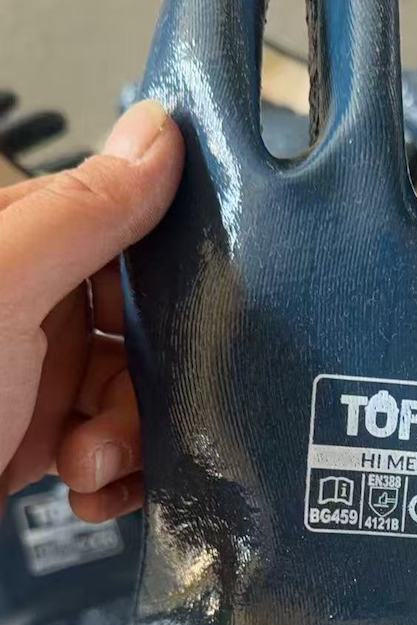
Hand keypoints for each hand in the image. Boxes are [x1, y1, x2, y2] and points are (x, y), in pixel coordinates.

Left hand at [0, 99, 183, 516]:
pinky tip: (91, 492)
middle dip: (147, 375)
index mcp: (11, 246)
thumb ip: (83, 212)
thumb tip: (159, 132)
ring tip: (88, 464)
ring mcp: (28, 378)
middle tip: (118, 410)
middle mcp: (21, 306)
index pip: (116, 225)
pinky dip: (114, 479)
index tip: (190, 306)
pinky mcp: (31, 443)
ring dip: (127, 438)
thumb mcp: (3, 287)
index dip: (161, 267)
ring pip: (130, 393)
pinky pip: (109, 451)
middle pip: (136, 322)